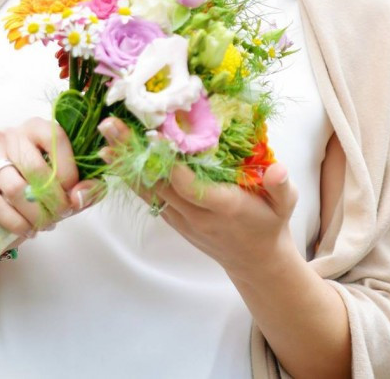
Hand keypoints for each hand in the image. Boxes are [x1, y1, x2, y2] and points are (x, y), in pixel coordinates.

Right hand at [0, 118, 102, 241]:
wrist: (3, 200)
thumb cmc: (40, 185)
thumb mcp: (69, 185)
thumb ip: (85, 188)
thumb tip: (80, 196)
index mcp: (36, 127)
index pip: (56, 139)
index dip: (69, 171)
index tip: (74, 195)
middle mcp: (10, 134)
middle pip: (35, 168)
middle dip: (53, 198)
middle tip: (61, 214)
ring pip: (15, 188)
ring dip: (34, 214)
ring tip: (43, 224)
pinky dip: (13, 222)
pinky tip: (25, 229)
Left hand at [98, 117, 298, 279]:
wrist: (255, 262)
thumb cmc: (270, 224)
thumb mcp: (286, 204)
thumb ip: (281, 185)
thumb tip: (278, 168)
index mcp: (225, 208)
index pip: (190, 186)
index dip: (169, 164)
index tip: (151, 137)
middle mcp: (198, 216)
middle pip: (160, 184)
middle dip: (134, 156)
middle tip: (111, 126)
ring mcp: (183, 221)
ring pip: (149, 192)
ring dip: (126, 166)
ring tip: (104, 139)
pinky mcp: (175, 221)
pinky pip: (150, 199)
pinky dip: (132, 180)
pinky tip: (116, 160)